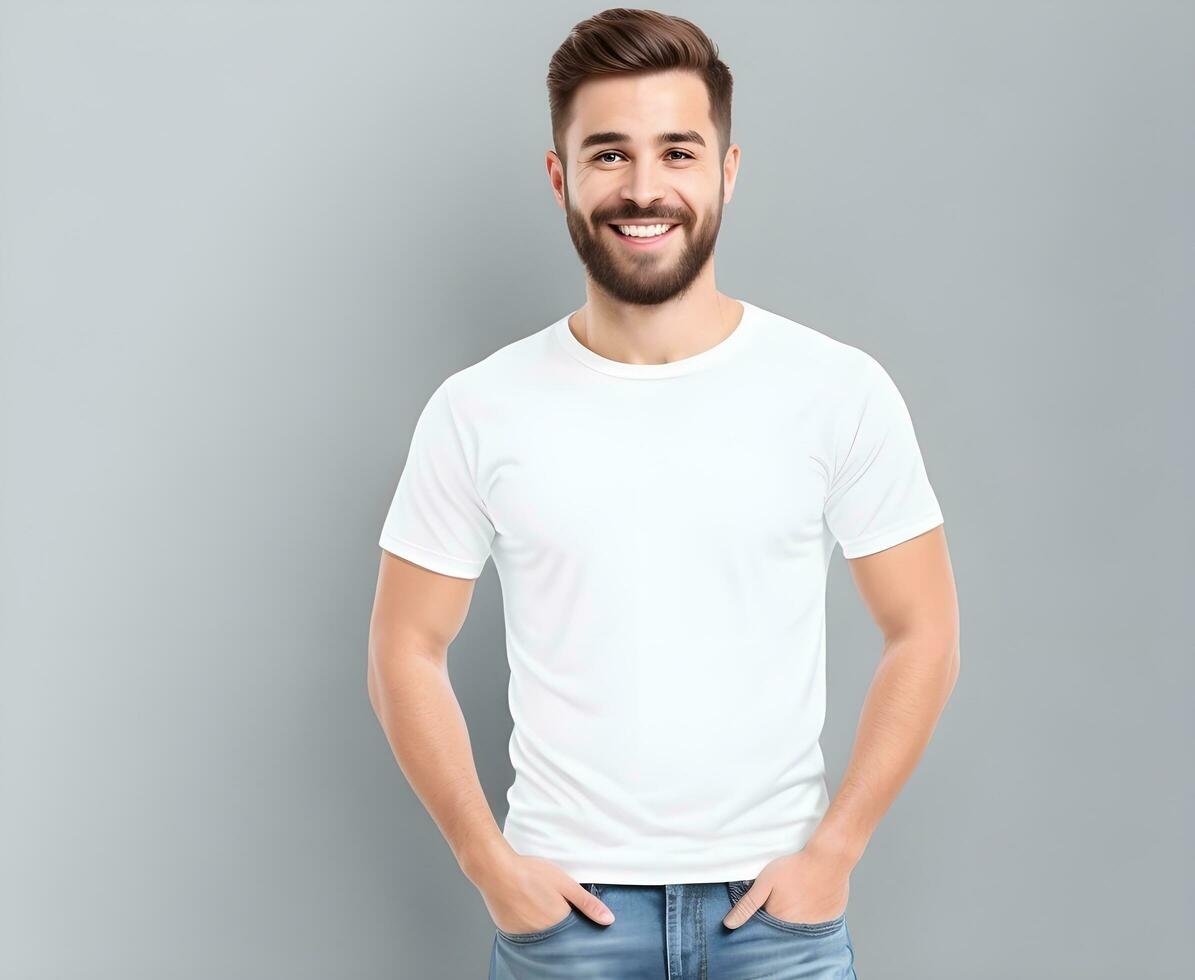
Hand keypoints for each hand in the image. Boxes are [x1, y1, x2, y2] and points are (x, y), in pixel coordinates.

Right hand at [474, 852, 614, 933]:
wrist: (495, 869)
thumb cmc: (530, 872)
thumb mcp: (565, 883)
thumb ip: (587, 903)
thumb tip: (608, 919)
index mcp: (558, 922)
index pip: (573, 931)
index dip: (573, 920)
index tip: (570, 910)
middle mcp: (541, 934)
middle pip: (556, 934)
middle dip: (557, 922)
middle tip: (548, 901)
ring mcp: (524, 936)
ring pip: (540, 934)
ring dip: (541, 923)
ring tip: (535, 901)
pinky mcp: (509, 932)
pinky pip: (523, 933)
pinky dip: (526, 924)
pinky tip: (523, 906)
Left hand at [723, 846, 850, 928]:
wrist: (829, 858)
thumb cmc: (796, 866)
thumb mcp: (765, 881)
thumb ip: (747, 904)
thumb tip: (729, 924)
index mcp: (779, 919)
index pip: (767, 920)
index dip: (767, 906)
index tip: (772, 894)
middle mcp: (797, 927)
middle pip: (784, 921)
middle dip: (782, 908)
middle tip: (788, 889)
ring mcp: (816, 925)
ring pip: (801, 920)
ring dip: (799, 910)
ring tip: (801, 890)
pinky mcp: (830, 919)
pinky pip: (818, 919)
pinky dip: (815, 910)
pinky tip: (814, 895)